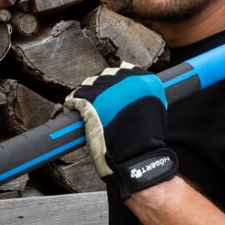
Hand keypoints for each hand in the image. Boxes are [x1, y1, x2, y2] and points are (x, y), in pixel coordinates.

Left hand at [64, 62, 178, 198]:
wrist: (136, 156)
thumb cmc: (145, 139)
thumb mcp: (153, 110)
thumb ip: (142, 96)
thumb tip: (131, 90)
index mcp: (143, 80)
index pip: (122, 69)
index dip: (114, 82)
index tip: (110, 92)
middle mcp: (124, 80)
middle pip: (103, 77)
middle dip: (98, 89)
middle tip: (97, 104)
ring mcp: (105, 90)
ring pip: (86, 86)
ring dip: (84, 96)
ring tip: (84, 109)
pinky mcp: (88, 102)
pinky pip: (73, 98)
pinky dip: (71, 106)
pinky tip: (72, 112)